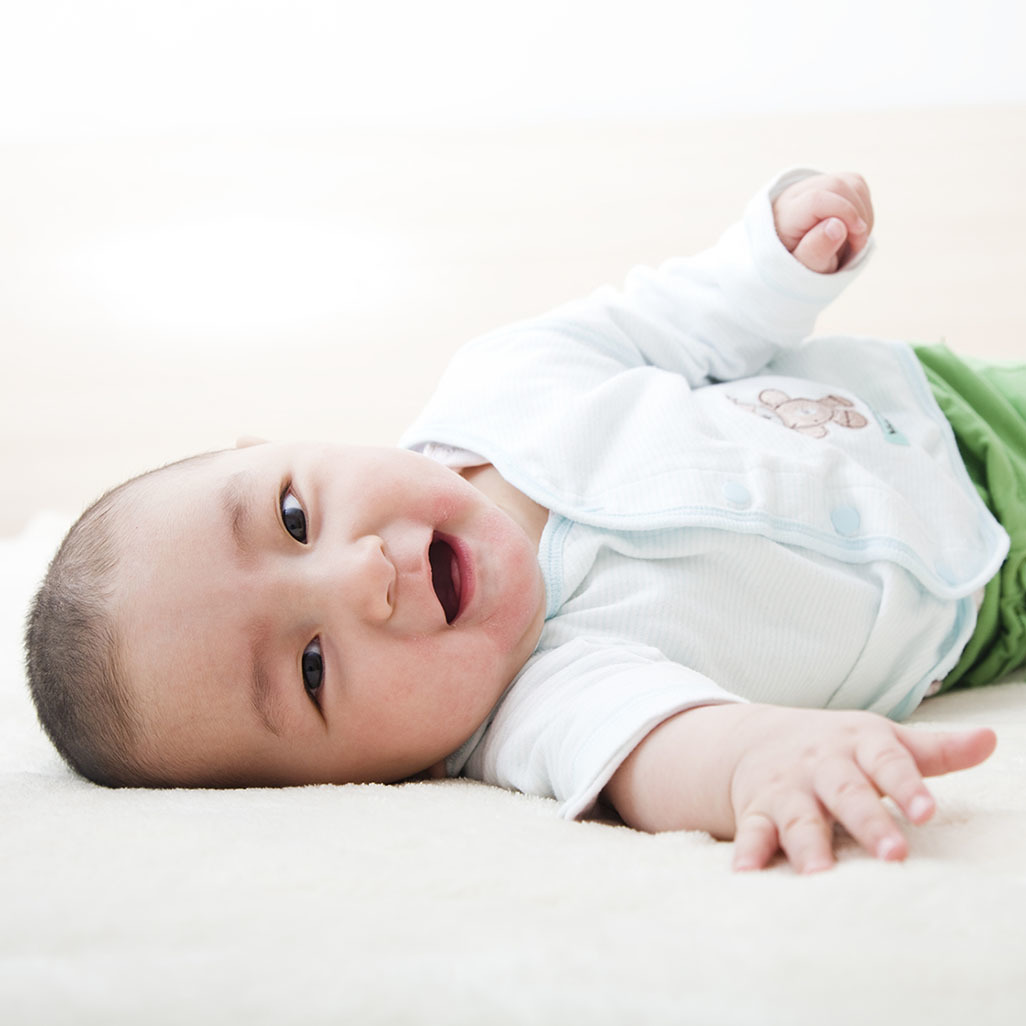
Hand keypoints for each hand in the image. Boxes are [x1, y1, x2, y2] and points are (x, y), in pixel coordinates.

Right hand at [727, 706, 995, 872]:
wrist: (754, 737)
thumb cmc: (838, 748)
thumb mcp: (884, 741)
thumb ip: (936, 751)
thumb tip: (991, 740)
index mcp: (858, 746)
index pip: (887, 762)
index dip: (907, 786)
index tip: (927, 812)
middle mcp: (822, 766)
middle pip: (846, 793)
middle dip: (867, 822)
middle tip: (892, 853)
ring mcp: (787, 788)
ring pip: (798, 816)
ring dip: (806, 844)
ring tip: (819, 873)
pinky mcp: (756, 811)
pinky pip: (751, 832)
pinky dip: (748, 852)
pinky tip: (747, 874)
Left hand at [772, 172, 873, 272]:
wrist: (798, 258)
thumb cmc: (800, 266)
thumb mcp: (805, 269)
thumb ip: (816, 251)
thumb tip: (836, 226)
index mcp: (784, 217)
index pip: (816, 200)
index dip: (845, 214)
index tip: (857, 240)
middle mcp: (795, 195)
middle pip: (837, 186)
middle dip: (857, 215)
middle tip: (857, 244)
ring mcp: (813, 185)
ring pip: (852, 184)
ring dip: (863, 213)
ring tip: (853, 239)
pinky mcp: (830, 184)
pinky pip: (858, 186)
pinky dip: (864, 207)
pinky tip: (854, 228)